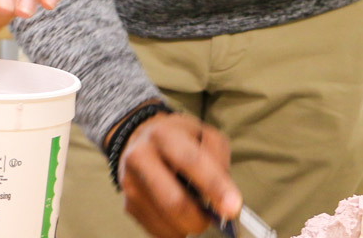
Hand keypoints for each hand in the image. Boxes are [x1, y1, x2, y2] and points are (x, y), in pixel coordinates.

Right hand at [116, 111, 239, 237]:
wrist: (139, 139)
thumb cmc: (179, 139)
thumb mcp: (204, 134)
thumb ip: (219, 158)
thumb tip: (224, 194)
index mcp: (164, 135)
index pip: (191, 162)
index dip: (214, 186)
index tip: (233, 208)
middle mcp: (141, 158)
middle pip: (174, 201)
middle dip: (201, 218)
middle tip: (216, 218)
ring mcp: (131, 184)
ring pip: (167, 221)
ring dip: (190, 224)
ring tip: (196, 209)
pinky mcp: (129, 205)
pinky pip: (158, 230)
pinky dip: (177, 229)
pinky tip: (180, 214)